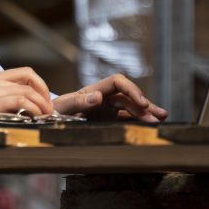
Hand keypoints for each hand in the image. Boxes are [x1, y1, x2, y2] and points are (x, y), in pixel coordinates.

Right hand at [0, 67, 54, 128]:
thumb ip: (0, 97)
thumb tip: (23, 107)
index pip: (24, 72)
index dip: (40, 84)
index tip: (45, 98)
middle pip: (30, 80)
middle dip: (45, 95)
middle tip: (49, 109)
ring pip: (28, 90)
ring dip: (42, 104)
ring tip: (46, 116)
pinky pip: (21, 101)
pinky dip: (33, 109)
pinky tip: (35, 118)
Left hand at [53, 74, 167, 122]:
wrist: (47, 124)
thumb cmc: (52, 112)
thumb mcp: (62, 107)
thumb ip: (78, 102)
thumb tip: (98, 96)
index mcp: (93, 90)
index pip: (117, 82)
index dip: (131, 90)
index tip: (141, 102)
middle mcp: (103, 98)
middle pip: (128, 97)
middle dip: (144, 105)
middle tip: (158, 116)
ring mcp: (106, 110)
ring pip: (130, 109)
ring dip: (146, 113)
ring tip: (162, 118)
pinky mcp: (107, 122)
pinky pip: (126, 121)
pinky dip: (138, 122)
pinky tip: (150, 126)